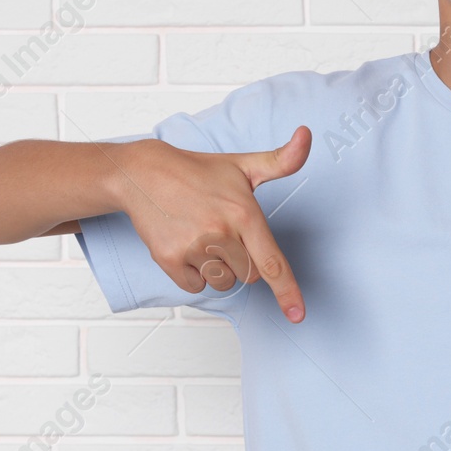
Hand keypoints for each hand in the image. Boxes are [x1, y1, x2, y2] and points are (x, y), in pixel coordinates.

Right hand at [112, 126, 311, 321]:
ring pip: (224, 282)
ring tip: (203, 236)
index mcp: (244, 213)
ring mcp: (193, 247)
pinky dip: (193, 273)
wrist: (143, 173)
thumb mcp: (243, 165)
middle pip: (250, 276)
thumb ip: (281, 160)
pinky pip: (196, 286)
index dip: (287, 291)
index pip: (272, 262)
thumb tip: (307, 135)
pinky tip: (186, 245)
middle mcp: (220, 232)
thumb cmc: (198, 172)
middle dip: (243, 261)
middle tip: (224, 233)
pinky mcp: (169, 258)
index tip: (297, 315)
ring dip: (218, 268)